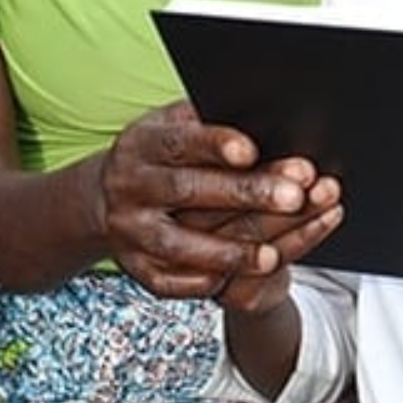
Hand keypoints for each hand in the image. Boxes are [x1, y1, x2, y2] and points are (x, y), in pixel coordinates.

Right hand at [100, 102, 339, 305]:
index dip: (216, 145)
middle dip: (245, 194)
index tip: (252, 151)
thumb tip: (266, 123)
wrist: (107, 195)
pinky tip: (244, 276)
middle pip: (188, 191)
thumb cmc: (163, 154)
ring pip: (180, 244)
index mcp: (141, 144)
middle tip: (294, 197)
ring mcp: (130, 230)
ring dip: (230, 252)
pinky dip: (209, 279)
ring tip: (273, 256)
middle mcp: (131, 187)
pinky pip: (172, 279)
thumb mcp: (176, 126)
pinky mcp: (136, 267)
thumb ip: (210, 124)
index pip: (180, 141)